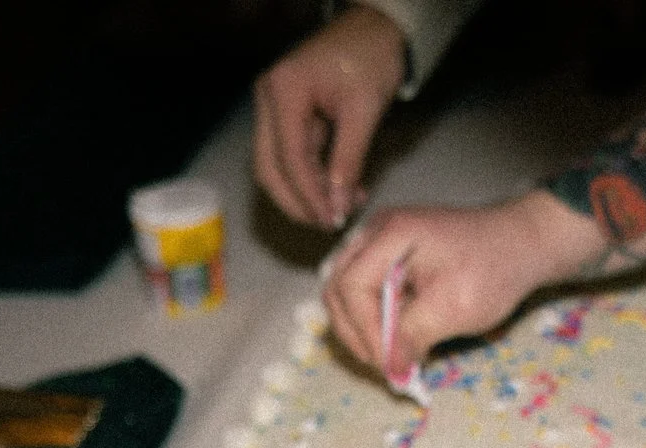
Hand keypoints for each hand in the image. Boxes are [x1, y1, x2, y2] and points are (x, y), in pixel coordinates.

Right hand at [253, 7, 404, 228]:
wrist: (376, 28)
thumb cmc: (372, 57)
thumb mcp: (364, 110)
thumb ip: (348, 161)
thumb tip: (338, 206)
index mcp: (283, 91)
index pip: (289, 158)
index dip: (309, 196)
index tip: (332, 220)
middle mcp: (268, 100)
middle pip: (269, 169)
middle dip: (298, 202)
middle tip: (330, 222)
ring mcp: (273, 108)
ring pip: (276, 168)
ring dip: (305, 194)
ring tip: (342, 206)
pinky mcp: (286, 116)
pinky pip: (292, 157)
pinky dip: (312, 178)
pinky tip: (339, 189)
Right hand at [322, 193, 604, 379]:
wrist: (522, 244)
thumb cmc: (496, 267)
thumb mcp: (457, 306)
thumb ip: (415, 335)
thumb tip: (390, 370)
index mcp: (391, 234)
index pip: (351, 287)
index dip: (364, 331)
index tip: (389, 363)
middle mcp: (376, 234)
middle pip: (337, 290)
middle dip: (356, 333)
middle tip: (386, 366)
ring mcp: (379, 245)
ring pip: (345, 294)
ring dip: (362, 330)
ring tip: (391, 357)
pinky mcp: (388, 259)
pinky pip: (364, 294)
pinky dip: (374, 322)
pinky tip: (397, 341)